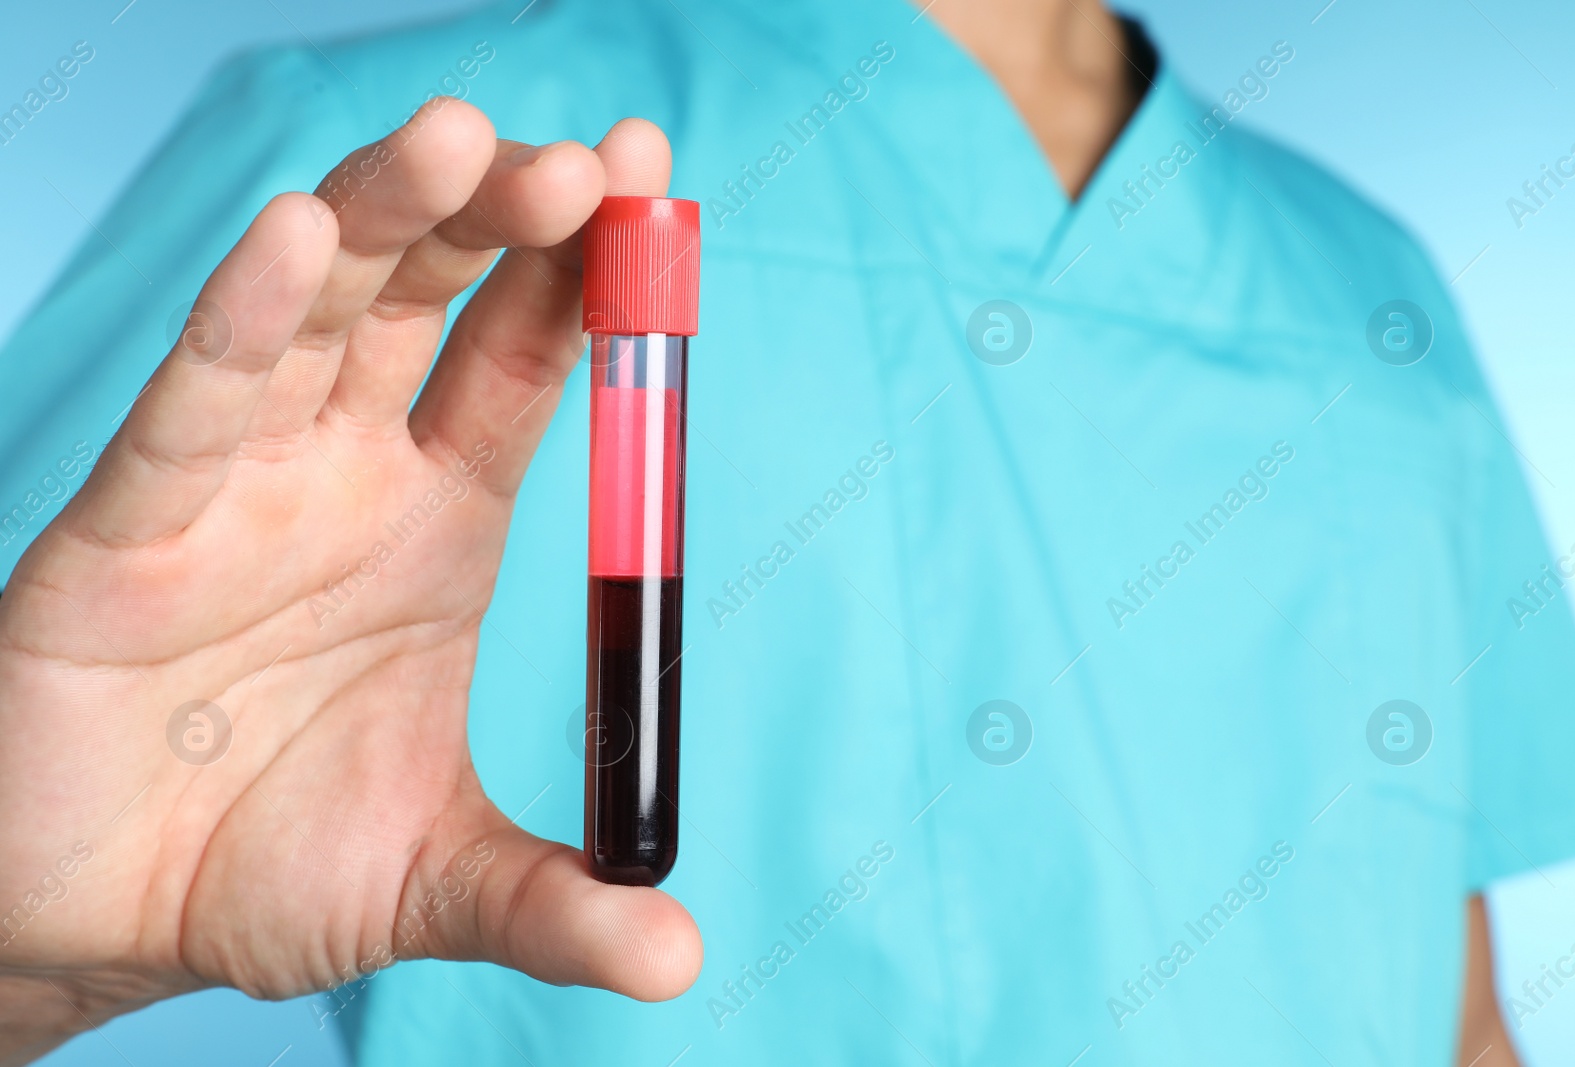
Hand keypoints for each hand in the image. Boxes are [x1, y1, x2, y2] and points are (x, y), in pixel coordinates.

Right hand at [0, 99, 699, 1063]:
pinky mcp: (129, 524)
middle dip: (507, 219)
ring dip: (390, 219)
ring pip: (320, 310)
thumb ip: (552, 907)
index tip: (657, 186)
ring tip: (460, 139)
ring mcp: (242, 484)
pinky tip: (295, 235)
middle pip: (436, 300)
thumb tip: (681, 962)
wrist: (95, 922)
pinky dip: (244, 319)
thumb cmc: (260, 871)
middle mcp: (348, 476)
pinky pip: (195, 404)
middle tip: (586, 163)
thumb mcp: (434, 884)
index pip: (527, 362)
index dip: (591, 280)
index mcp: (439, 522)